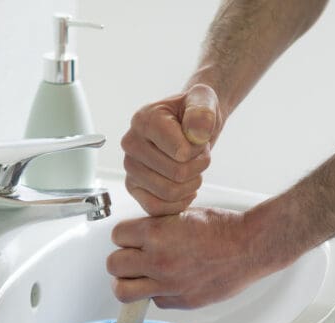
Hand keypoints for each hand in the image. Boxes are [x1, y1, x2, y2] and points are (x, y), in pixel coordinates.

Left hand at [107, 206, 289, 308]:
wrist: (251, 246)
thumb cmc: (223, 228)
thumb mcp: (182, 215)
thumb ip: (156, 228)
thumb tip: (138, 237)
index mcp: (156, 233)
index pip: (117, 236)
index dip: (124, 236)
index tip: (131, 239)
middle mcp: (159, 260)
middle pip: (113, 265)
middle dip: (121, 261)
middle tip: (131, 260)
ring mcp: (169, 284)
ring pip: (124, 291)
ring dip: (127, 284)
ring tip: (138, 278)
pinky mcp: (182, 300)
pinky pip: (155, 302)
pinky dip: (156, 294)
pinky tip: (168, 284)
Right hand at [120, 84, 223, 215]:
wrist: (190, 126)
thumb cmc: (194, 114)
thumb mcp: (204, 101)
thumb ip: (203, 111)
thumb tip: (196, 134)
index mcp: (144, 120)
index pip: (181, 152)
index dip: (200, 150)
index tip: (199, 138)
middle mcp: (131, 144)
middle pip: (177, 174)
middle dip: (198, 167)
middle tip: (199, 155)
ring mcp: (130, 168)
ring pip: (169, 193)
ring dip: (191, 184)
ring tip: (193, 169)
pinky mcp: (133, 188)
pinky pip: (156, 208)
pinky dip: (178, 203)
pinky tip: (186, 189)